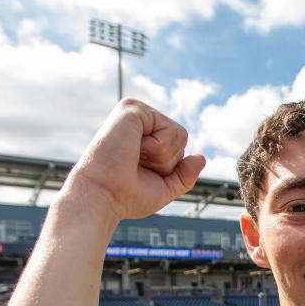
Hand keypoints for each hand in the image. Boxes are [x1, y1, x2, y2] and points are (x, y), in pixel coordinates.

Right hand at [63, 98, 205, 221]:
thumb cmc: (126, 195)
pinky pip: (170, 130)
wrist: (103, 196)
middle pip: (181, 139)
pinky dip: (158, 148)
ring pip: (179, 134)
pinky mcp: (133, 109)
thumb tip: (201, 158)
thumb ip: (184, 175)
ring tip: (134, 158)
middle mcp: (138, 120)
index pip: (178, 147)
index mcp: (142, 135)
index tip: (140, 173)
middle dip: (167, 162)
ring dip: (163, 157)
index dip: (168, 168)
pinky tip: (134, 150)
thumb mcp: (164, 188)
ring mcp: (135, 112)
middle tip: (137, 166)